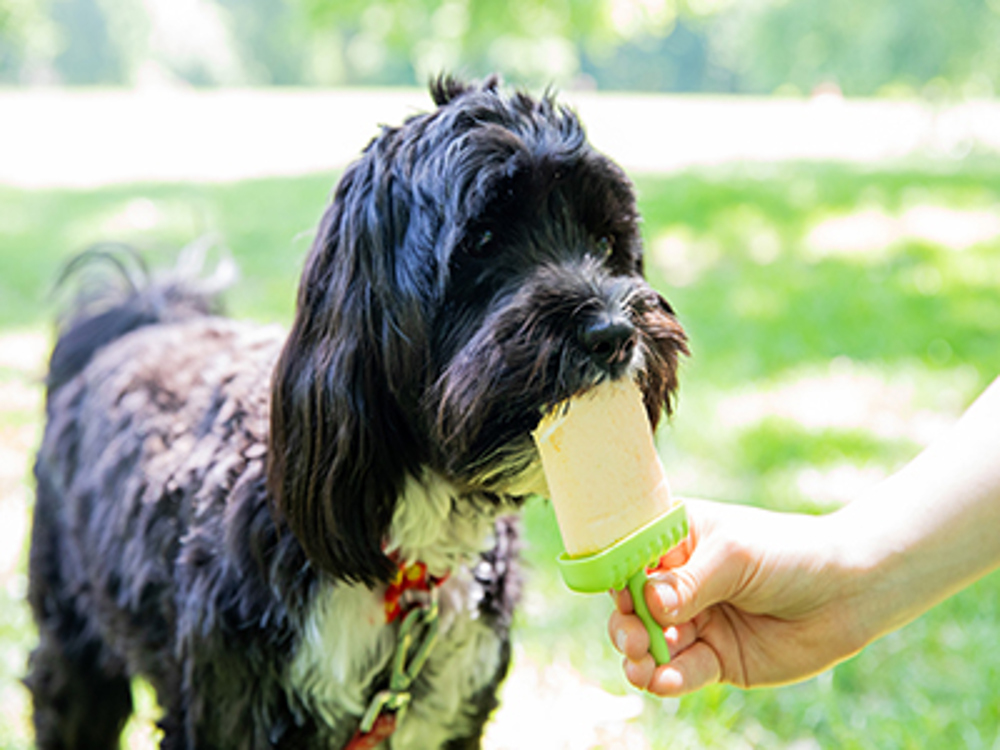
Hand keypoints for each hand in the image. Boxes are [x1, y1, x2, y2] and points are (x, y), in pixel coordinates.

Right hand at [609, 499, 868, 696]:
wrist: (849, 593)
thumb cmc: (790, 554)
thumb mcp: (736, 556)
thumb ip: (690, 582)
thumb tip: (648, 603)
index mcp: (677, 540)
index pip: (630, 555)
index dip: (616, 575)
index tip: (618, 593)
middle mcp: (679, 582)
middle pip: (633, 606)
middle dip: (625, 623)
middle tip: (632, 637)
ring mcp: (696, 622)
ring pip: (651, 643)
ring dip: (639, 656)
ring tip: (641, 665)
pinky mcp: (716, 659)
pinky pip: (682, 671)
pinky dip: (667, 678)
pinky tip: (662, 681)